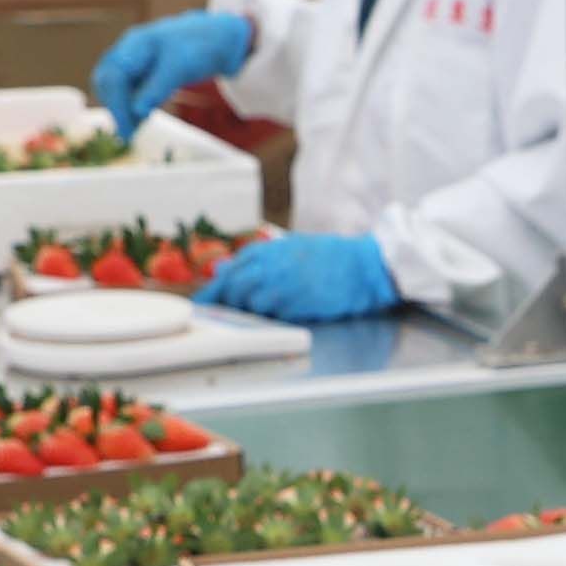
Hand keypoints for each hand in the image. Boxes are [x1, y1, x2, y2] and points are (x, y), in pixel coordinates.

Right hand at [92, 9, 256, 129]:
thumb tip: (136, 111)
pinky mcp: (141, 71)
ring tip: (135, 129)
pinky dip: (131, 106)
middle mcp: (128, 50)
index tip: (127, 130)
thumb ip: (157, 88)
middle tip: (129, 133)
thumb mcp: (180, 67)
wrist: (217, 38)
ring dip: (122, 108)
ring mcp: (133, 60)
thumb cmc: (199, 47)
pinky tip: (139, 120)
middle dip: (116, 108)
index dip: (117, 105)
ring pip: (115, 88)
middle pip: (107, 82)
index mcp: (136, 44)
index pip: (113, 76)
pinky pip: (128, 91)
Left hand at [204, 229, 400, 321]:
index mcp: (268, 249)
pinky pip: (272, 314)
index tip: (203, 302)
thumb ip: (257, 259)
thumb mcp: (290, 249)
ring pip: (250, 303)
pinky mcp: (294, 303)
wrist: (362, 267)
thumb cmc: (330, 257)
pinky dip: (270, 316)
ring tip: (264, 311)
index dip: (214, 289)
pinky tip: (281, 314)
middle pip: (233, 288)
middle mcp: (270, 265)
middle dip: (227, 302)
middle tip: (223, 314)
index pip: (230, 271)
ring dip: (250, 310)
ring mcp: (281, 284)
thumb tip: (223, 268)